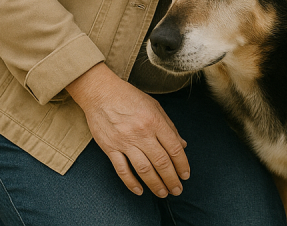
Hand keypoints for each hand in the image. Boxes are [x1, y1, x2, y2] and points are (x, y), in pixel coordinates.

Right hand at [67, 63, 189, 197]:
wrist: (101, 92)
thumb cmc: (129, 97)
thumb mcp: (154, 106)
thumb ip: (169, 126)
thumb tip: (182, 145)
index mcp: (155, 121)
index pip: (174, 148)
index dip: (182, 164)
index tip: (185, 175)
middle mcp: (142, 133)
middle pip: (161, 162)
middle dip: (172, 179)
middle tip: (177, 190)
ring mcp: (125, 141)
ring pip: (144, 169)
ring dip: (155, 184)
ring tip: (163, 193)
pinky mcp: (110, 147)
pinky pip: (122, 169)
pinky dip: (131, 182)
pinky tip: (139, 190)